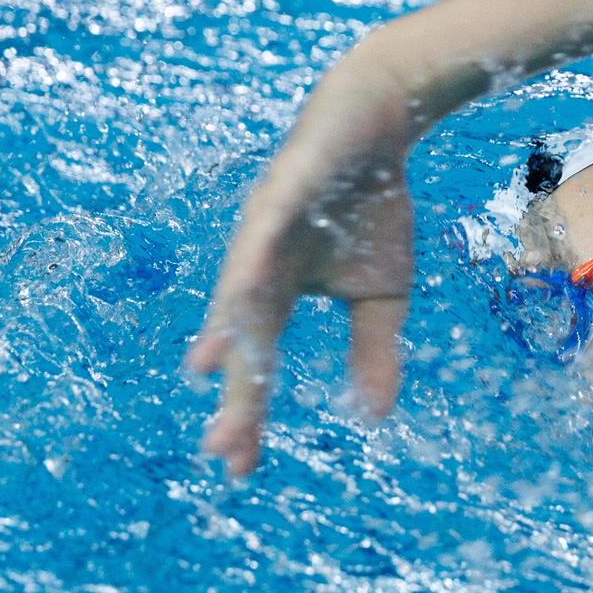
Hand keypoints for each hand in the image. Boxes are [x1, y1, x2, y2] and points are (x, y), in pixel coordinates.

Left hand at [186, 47, 421, 473]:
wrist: (382, 123)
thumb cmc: (371, 206)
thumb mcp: (382, 295)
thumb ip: (371, 353)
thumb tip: (375, 419)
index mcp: (278, 297)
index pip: (260, 366)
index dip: (250, 414)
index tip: (240, 469)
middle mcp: (257, 268)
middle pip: (240, 339)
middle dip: (234, 391)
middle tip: (221, 447)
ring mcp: (263, 230)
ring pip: (239, 291)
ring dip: (225, 331)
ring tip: (209, 373)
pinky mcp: (280, 191)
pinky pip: (263, 232)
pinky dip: (249, 263)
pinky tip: (239, 292)